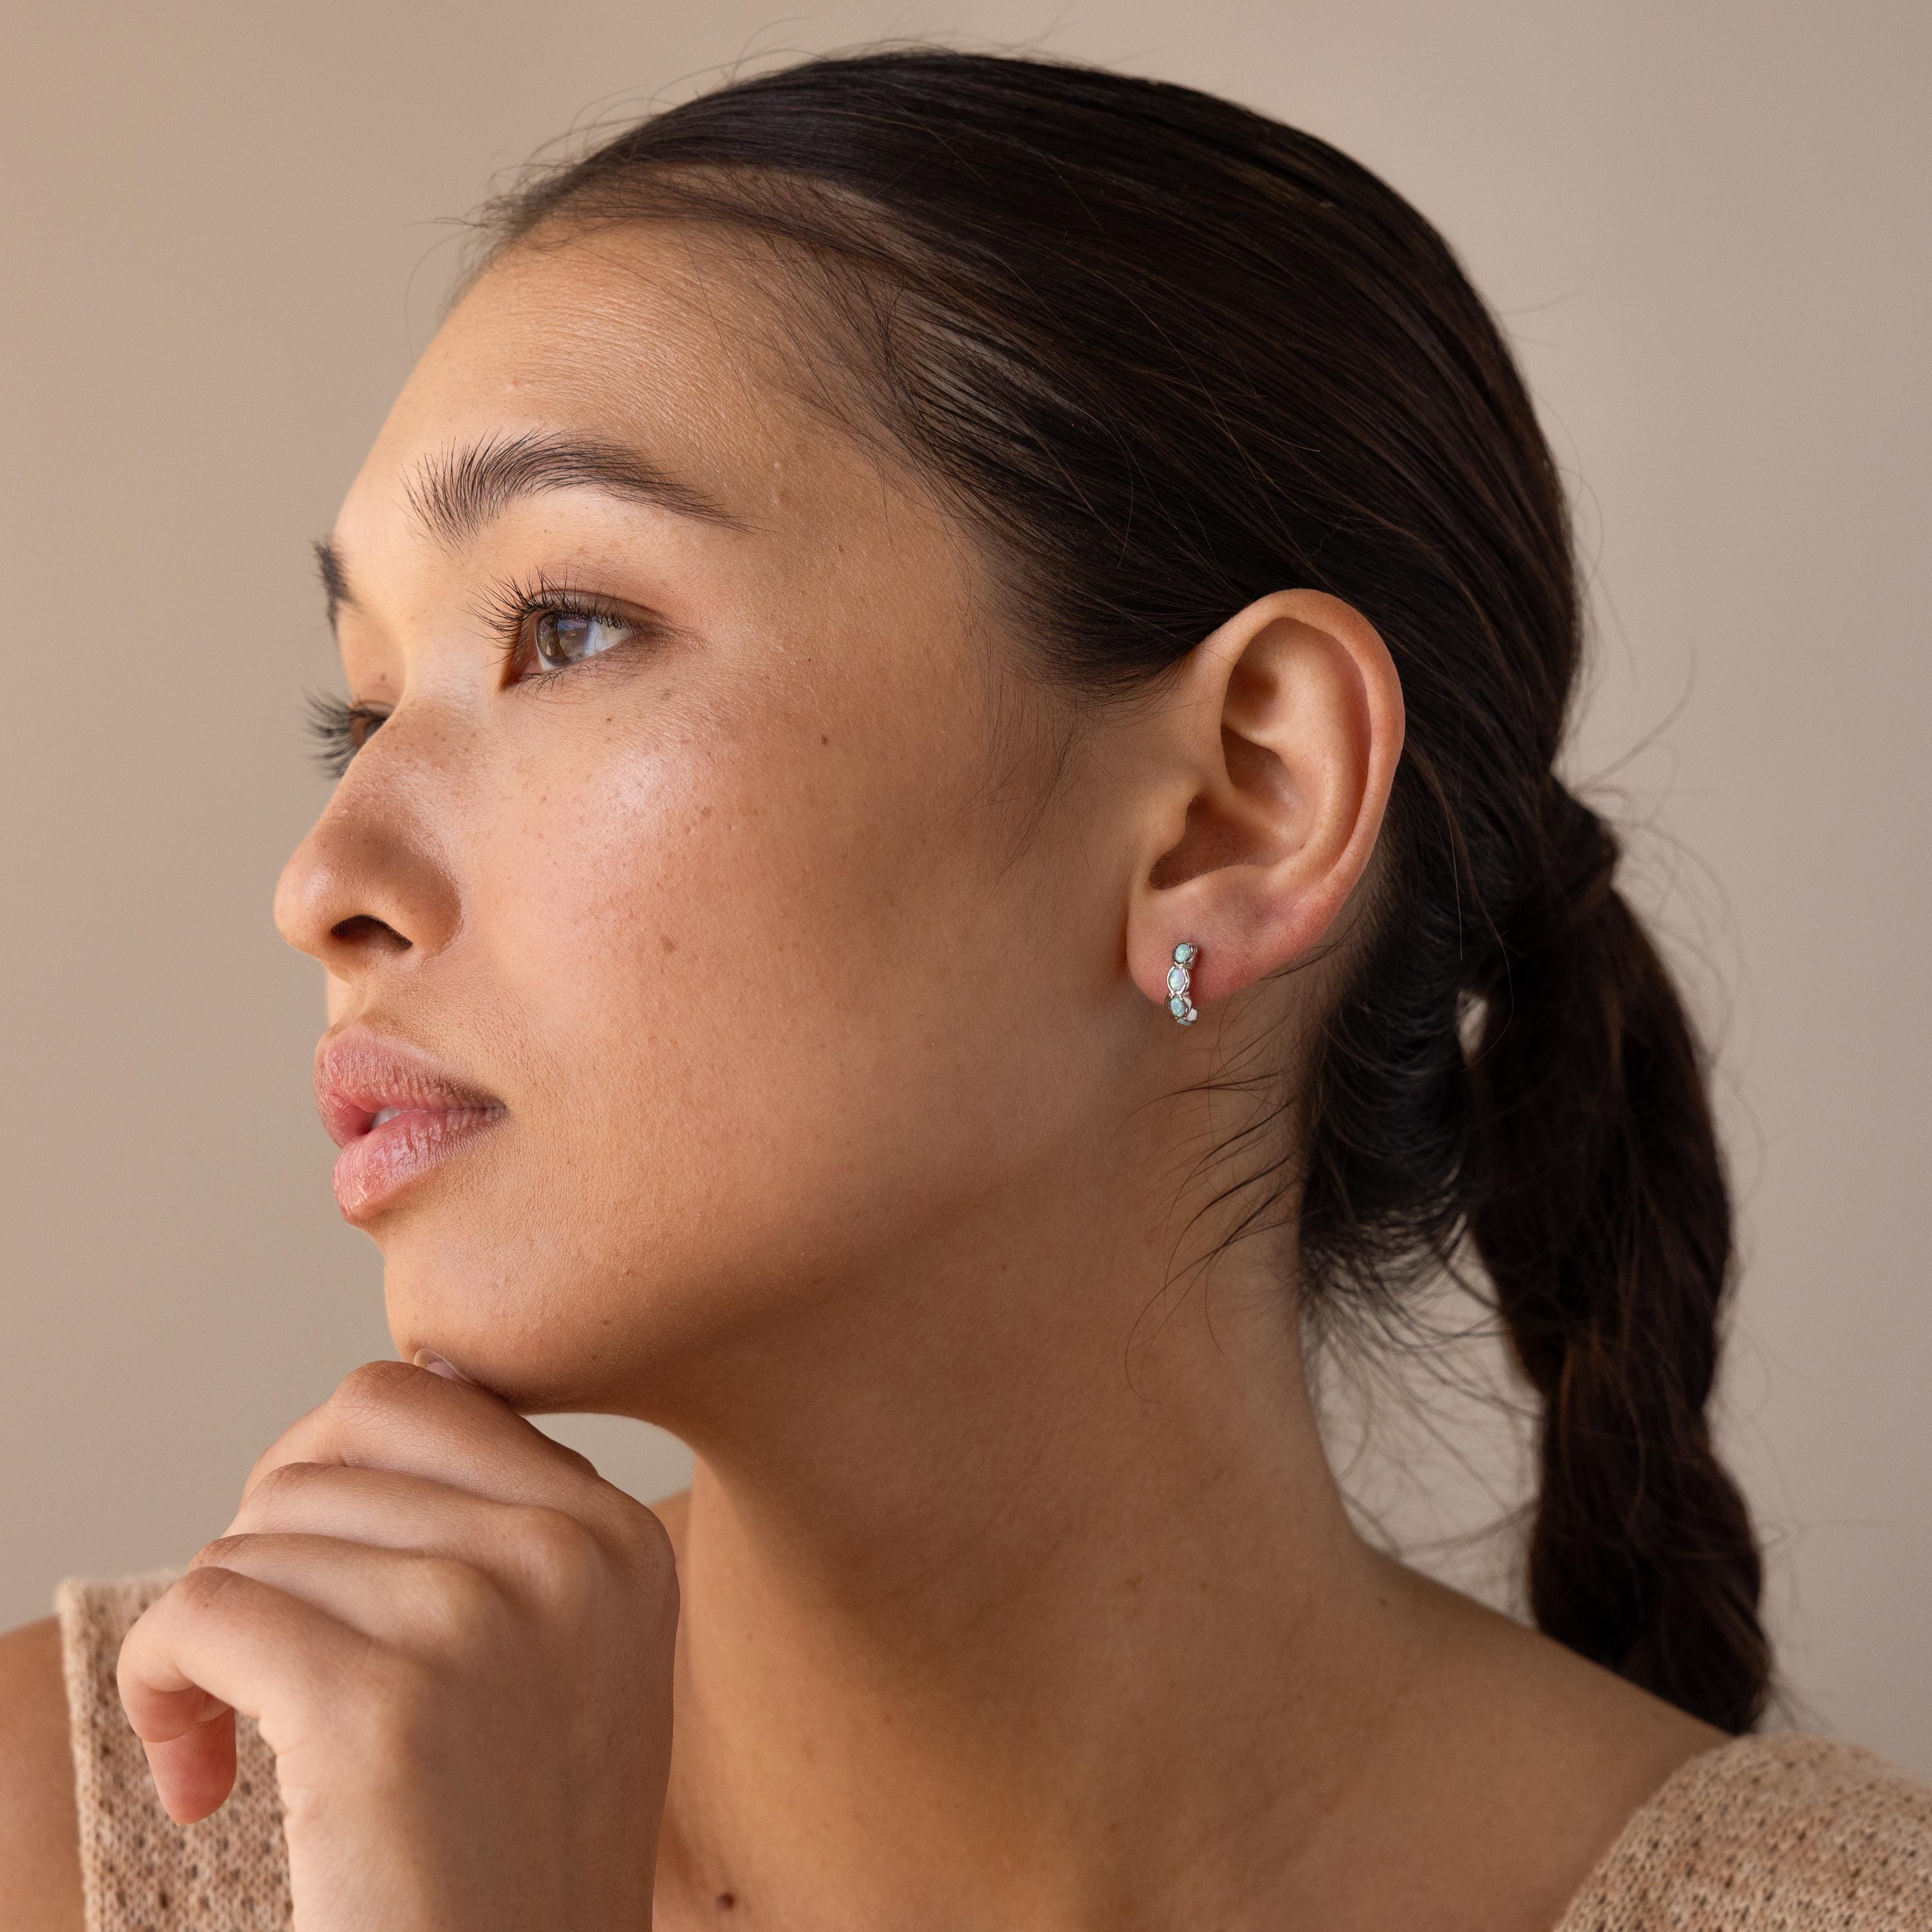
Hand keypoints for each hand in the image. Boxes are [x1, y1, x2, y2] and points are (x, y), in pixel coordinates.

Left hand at [117, 1357, 678, 1930]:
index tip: (315, 1592)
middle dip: (261, 1543)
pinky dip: (162, 1683)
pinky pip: (206, 1610)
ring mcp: (487, 1619)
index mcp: (618, 1535)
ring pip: (256, 1535)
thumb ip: (506, 1526)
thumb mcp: (561, 1662)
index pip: (417, 1395)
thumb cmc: (508, 1856)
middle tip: (256, 1657)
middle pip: (327, 1449)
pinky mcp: (384, 1706)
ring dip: (208, 1638)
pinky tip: (195, 1769)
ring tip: (231, 1743)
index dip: (324, 1483)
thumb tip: (411, 1378)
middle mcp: (571, 1555)